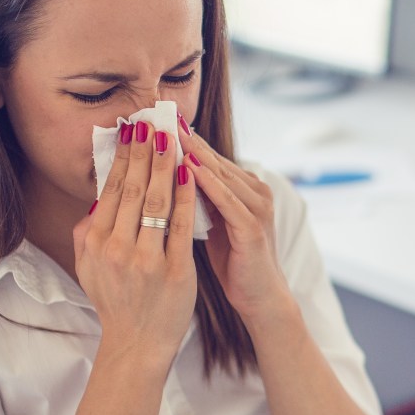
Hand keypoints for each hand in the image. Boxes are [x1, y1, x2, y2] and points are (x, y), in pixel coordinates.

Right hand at [73, 120, 198, 367]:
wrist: (137, 342)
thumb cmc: (116, 300)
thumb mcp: (88, 265)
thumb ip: (88, 230)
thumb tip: (100, 194)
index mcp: (94, 243)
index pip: (112, 189)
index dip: (123, 157)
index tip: (133, 131)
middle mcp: (116, 248)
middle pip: (134, 188)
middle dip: (145, 151)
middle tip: (153, 123)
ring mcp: (146, 259)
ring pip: (157, 201)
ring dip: (166, 164)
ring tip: (173, 138)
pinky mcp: (174, 270)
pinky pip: (181, 225)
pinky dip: (186, 195)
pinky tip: (192, 173)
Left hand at [176, 115, 294, 326]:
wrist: (260, 297)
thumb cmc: (233, 261)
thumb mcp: (211, 222)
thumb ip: (196, 199)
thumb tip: (162, 176)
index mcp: (243, 188)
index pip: (207, 157)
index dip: (181, 140)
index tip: (154, 121)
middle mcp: (254, 191)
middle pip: (213, 159)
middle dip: (184, 138)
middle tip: (157, 117)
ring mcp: (257, 208)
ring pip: (221, 174)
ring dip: (194, 153)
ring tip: (167, 134)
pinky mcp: (253, 228)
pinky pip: (228, 200)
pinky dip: (209, 183)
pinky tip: (190, 168)